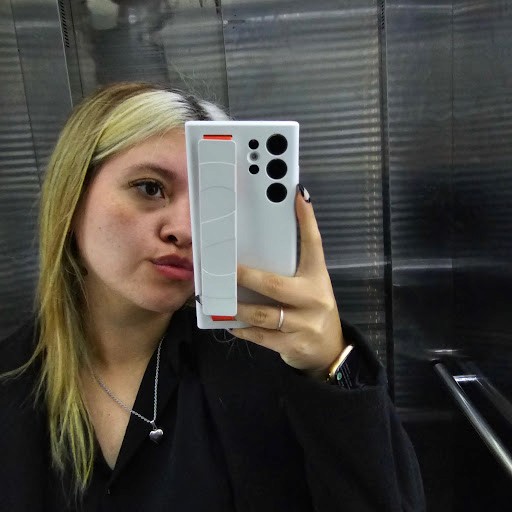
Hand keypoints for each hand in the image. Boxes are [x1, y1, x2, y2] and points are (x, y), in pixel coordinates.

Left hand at [230, 186, 345, 379]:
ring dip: (237, 308)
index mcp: (317, 278)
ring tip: (218, 301)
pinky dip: (243, 329)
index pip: (314, 244)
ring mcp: (303, 323)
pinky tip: (231, 324)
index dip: (307, 220)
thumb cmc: (312, 309)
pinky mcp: (292, 345)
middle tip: (223, 269)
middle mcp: (313, 298)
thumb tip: (262, 248)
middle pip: (274, 284)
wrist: (328, 349)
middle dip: (245, 277)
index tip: (298, 196)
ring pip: (263, 314)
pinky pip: (261, 336)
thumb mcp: (309, 285)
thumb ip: (290, 270)